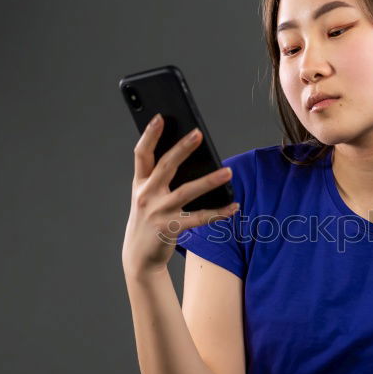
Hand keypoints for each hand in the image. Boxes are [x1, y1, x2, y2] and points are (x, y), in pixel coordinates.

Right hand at [121, 114, 239, 274]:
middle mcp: (146, 195)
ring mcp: (157, 212)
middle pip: (165, 166)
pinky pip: (199, 218)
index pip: (142, 154)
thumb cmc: (148, 220)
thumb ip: (160, 179)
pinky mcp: (169, 229)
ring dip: (209, 181)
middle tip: (198, 133)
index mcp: (139, 183)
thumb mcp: (147, 197)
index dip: (150, 134)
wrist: (138, 256)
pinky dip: (218, 212)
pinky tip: (234, 206)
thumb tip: (188, 157)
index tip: (160, 117)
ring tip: (228, 172)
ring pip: (186, 192)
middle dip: (182, 148)